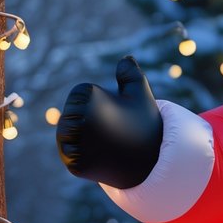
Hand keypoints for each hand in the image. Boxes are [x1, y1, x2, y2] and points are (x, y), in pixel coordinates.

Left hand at [56, 56, 163, 188]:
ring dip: (83, 139)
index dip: (100, 104)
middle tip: (115, 130)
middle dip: (89, 121)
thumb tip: (125, 59)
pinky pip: (70, 155)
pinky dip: (84, 156)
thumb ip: (130, 74)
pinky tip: (103, 157)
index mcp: (87, 96)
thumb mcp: (140, 95)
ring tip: (109, 143)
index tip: (116, 114)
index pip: (80, 96)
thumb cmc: (146, 125)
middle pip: (71, 115)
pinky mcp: (74, 163)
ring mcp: (73, 143)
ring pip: (68, 136)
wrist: (154, 162)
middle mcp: (76, 118)